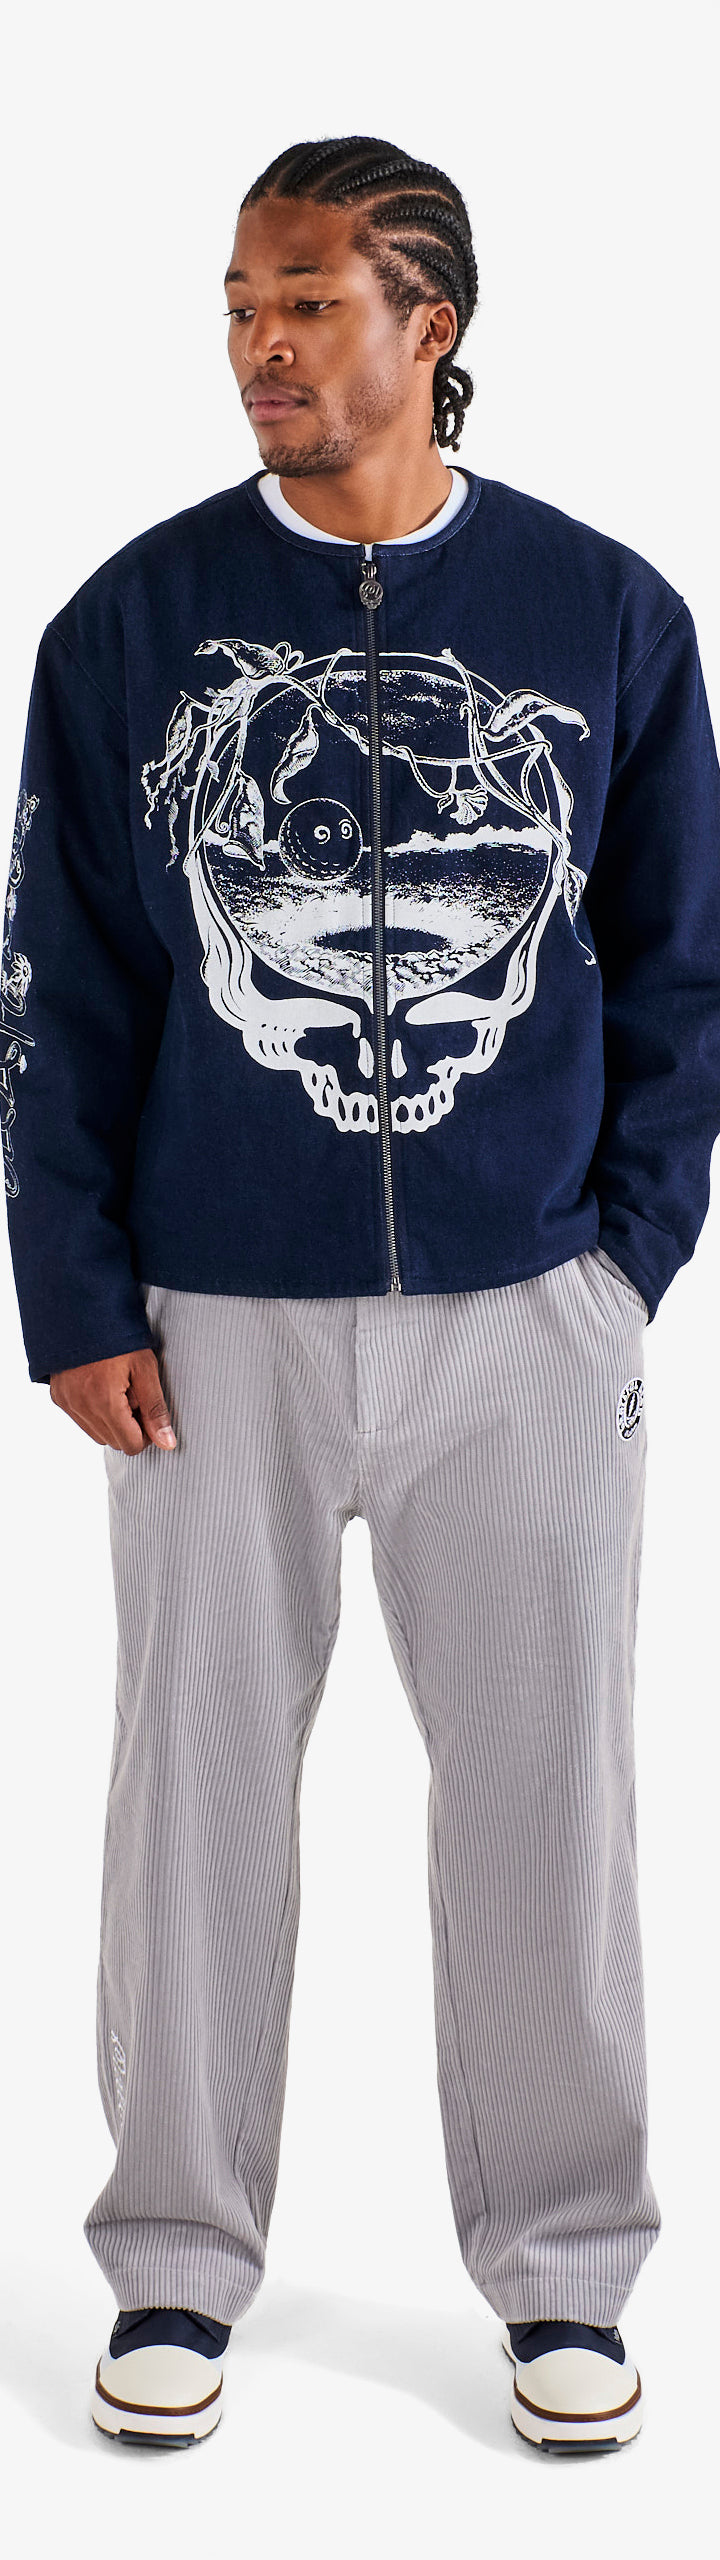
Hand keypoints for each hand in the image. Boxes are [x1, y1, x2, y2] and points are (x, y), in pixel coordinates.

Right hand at [49, 1346, 176, 1452]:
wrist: (83, 1310)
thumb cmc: (118, 1336)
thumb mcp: (145, 1368)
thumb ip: (155, 1409)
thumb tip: (167, 1443)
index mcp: (104, 1402)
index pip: (131, 1445)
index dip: (146, 1433)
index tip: (147, 1409)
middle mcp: (81, 1407)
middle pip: (114, 1442)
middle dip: (129, 1426)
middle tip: (134, 1394)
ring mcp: (67, 1403)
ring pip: (97, 1434)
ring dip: (112, 1421)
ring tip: (118, 1388)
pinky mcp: (59, 1397)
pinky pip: (82, 1420)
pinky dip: (95, 1412)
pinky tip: (102, 1387)